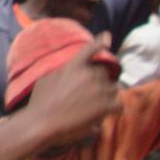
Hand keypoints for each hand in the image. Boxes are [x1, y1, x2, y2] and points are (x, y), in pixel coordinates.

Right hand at [23, 33, 119, 149]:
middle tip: (91, 93)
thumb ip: (61, 72)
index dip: (101, 42)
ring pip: (113, 88)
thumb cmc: (40, 102)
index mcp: (74, 66)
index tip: (108, 37)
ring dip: (107, 95)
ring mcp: (99, 90)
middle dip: (100, 81)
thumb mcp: (46, 79)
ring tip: (95, 105)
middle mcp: (89, 75)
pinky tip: (105, 113)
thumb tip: (67, 72)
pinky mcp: (106, 107)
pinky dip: (114, 108)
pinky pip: (119, 104)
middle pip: (105, 73)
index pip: (90, 49)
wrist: (42, 123)